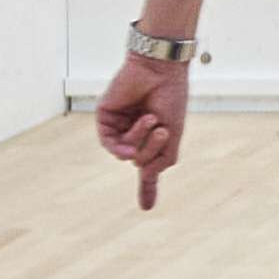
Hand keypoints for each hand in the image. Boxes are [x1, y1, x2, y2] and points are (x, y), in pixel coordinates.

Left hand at [94, 50, 188, 204]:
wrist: (161, 69)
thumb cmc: (171, 97)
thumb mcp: (174, 134)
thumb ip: (163, 159)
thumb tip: (144, 175)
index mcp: (151, 136)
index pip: (148, 165)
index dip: (148, 187)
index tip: (146, 208)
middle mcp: (133, 132)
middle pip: (139, 161)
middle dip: (152, 151)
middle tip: (162, 130)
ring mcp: (118, 125)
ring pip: (124, 154)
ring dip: (140, 144)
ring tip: (152, 122)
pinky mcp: (104, 117)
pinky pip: (110, 142)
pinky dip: (122, 144)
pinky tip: (132, 138)